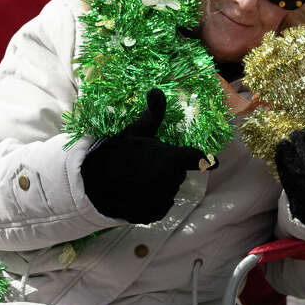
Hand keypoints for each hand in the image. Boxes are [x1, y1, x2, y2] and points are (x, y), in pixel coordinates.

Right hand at [80, 88, 204, 224]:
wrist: (92, 185)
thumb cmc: (115, 153)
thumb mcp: (134, 131)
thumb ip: (152, 114)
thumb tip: (156, 90)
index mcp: (171, 159)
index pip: (196, 158)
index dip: (204, 159)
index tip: (212, 162)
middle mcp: (171, 180)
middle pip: (177, 173)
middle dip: (166, 168)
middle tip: (144, 164)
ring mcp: (162, 199)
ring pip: (168, 190)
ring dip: (159, 185)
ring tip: (137, 179)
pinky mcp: (153, 214)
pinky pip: (160, 206)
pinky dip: (151, 201)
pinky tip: (135, 193)